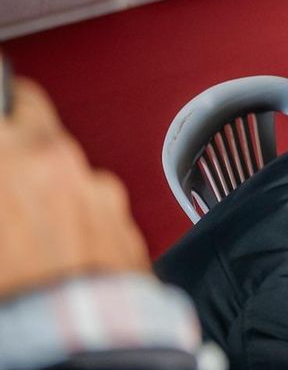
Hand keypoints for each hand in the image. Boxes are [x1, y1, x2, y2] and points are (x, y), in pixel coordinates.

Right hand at [0, 75, 150, 298]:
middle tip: (4, 162)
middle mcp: (60, 160)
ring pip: (65, 164)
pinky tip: (58, 250)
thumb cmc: (12, 294)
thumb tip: (2, 176)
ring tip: (25, 228)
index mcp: (11, 153)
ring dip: (47, 180)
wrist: (71, 344)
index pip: (5, 95)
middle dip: (14, 133)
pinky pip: (94, 202)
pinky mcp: (124, 219)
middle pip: (34, 115)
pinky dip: (76, 214)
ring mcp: (98, 188)